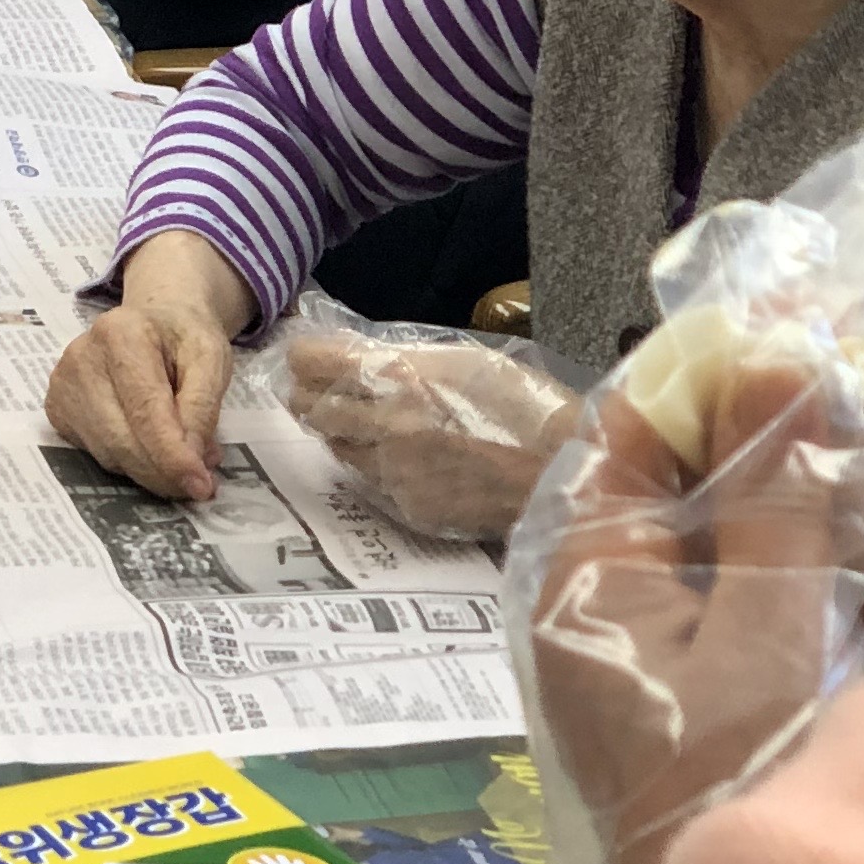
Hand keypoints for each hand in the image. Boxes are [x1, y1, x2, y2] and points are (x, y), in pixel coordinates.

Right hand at [47, 233, 251, 500]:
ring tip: (177, 452)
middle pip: (121, 439)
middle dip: (163, 472)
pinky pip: (94, 455)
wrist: (154, 321)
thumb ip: (203, 409)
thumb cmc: (183, 338)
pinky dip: (127, 461)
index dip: (173, 456)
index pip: (145, 410)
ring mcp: (62, 384)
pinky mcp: (56, 408)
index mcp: (121, 333)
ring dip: (148, 469)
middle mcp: (80, 357)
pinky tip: (145, 441)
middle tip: (199, 482)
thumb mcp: (211, 360)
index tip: (200, 487)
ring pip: (108, 455)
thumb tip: (194, 464)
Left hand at [282, 321, 578, 541]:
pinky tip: (393, 458)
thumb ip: (406, 359)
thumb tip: (360, 356)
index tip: (301, 357)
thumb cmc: (523, 405)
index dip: (304, 359)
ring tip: (354, 422)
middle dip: (308, 398)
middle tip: (309, 391)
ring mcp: (395, 472)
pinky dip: (373, 467)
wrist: (561, 470)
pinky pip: (372, 483)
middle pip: (315, 411)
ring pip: (340, 449)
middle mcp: (388, 426)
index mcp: (401, 378)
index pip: (319, 365)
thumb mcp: (463, 360)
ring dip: (341, 434)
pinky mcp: (409, 507)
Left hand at [514, 357, 863, 863]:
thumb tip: (776, 357)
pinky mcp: (693, 704)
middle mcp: (592, 605)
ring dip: (787, 497)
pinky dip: (794, 565)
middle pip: (672, 476)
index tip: (811, 334)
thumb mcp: (767, 631)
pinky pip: (736, 600)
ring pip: (712, 539)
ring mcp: (641, 658)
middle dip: (762, 429)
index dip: (715, 371)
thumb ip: (776, 497)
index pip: (631, 424)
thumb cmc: (737, 793)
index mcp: (581, 571)